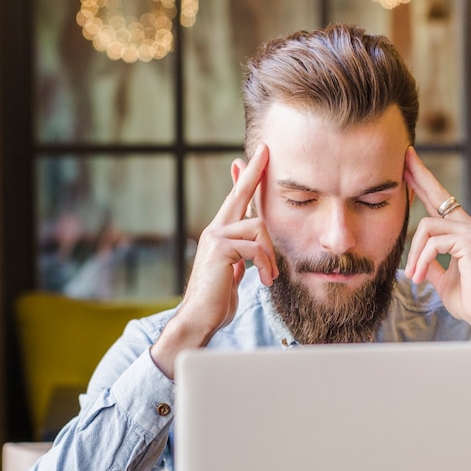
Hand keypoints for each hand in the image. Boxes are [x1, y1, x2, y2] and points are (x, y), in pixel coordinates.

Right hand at [151, 145, 277, 377]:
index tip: (248, 158)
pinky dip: (266, 264)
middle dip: (254, 173)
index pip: (233, 201)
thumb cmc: (216, 299)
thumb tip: (249, 254)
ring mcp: (215, 237)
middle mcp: (215, 230)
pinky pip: (255, 247)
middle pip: (238, 195)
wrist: (199, 319)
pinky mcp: (220, 249)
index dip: (242, 179)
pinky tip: (266, 280)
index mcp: (220, 234)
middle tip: (266, 151)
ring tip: (270, 276)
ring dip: (270, 254)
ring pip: (258, 227)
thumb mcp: (232, 273)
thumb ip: (239, 258)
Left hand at [403, 146, 470, 341]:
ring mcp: (470, 231)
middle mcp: (466, 225)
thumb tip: (417, 260)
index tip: (408, 164)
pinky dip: (422, 261)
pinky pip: (433, 243)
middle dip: (418, 175)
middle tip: (404, 157)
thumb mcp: (442, 276)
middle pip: (437, 193)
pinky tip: (420, 277)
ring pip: (426, 227)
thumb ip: (431, 263)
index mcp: (458, 231)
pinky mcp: (470, 242)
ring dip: (414, 255)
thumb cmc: (466, 297)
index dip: (422, 181)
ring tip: (414, 276)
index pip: (437, 200)